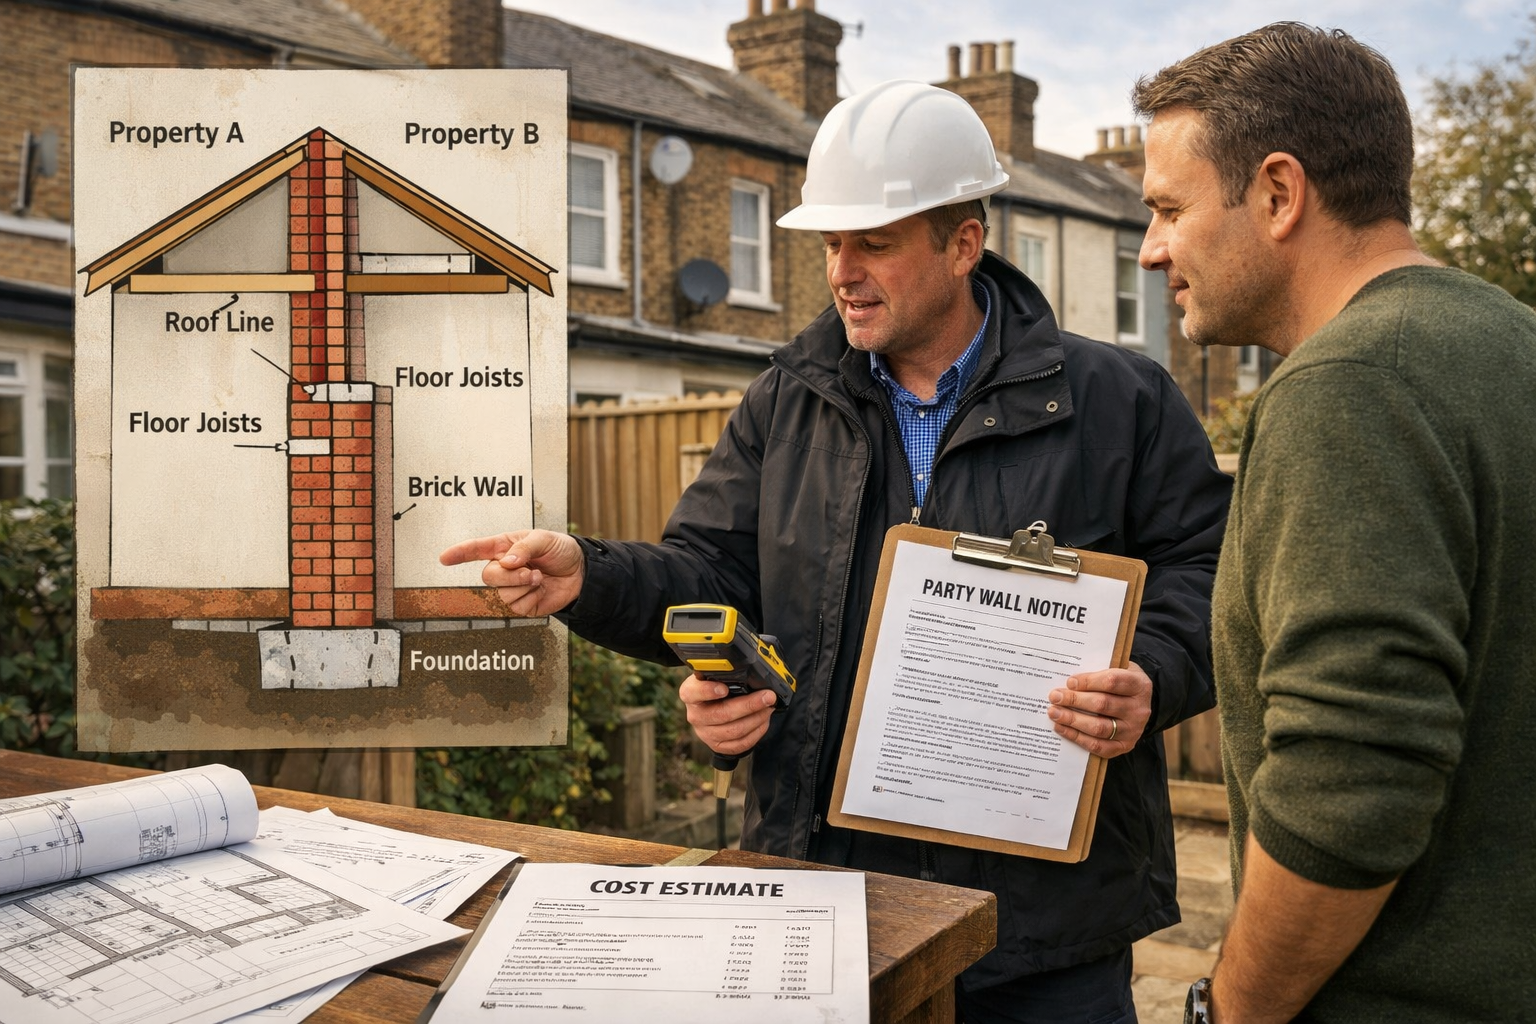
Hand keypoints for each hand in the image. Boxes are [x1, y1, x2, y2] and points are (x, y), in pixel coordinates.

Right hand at [439, 529, 585, 615]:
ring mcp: (512, 587)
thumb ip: (524, 547)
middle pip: (488, 576)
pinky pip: (516, 606)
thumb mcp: (544, 539)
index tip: (444, 558)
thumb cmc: (561, 550)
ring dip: (524, 586)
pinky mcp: (522, 604)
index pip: (477, 549)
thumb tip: (507, 562)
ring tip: (539, 578)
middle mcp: (505, 567)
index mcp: (505, 547)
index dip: (460, 553)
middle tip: (530, 571)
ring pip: (502, 593)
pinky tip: (540, 589)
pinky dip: (531, 597)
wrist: (581, 572)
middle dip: (509, 576)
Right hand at [679, 675, 776, 757]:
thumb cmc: (717, 685)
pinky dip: (757, 732)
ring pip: (734, 731)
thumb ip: (725, 672)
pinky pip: (740, 744)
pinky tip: (764, 720)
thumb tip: (750, 670)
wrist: (714, 705)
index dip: (708, 691)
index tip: (724, 688)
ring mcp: (706, 733)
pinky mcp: (718, 746)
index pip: (693, 692)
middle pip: (722, 714)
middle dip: (749, 705)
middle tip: (767, 696)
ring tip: (769, 707)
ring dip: (757, 718)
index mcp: (690, 694)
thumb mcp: (715, 674)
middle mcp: (695, 715)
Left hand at [1047, 662, 1152, 756]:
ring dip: (1072, 720)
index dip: (1088, 681)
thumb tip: (1069, 679)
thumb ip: (1099, 670)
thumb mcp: (1119, 669)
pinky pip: (1098, 746)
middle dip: (1075, 701)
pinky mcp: (1124, 746)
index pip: (1112, 682)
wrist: (1138, 705)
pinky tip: (1062, 728)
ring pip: (1099, 727)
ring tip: (1054, 713)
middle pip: (1103, 705)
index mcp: (1139, 685)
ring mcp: (1133, 730)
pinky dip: (1077, 737)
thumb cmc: (1122, 684)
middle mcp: (1139, 709)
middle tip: (1055, 696)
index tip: (1069, 682)